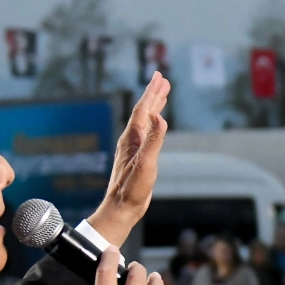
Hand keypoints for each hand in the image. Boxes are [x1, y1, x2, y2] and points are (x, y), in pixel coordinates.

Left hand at [88, 73, 169, 244]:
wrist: (121, 207)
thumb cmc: (132, 188)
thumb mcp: (147, 164)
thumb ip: (154, 140)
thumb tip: (160, 117)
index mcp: (132, 138)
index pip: (143, 109)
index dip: (151, 92)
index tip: (159, 77)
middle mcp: (131, 139)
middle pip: (143, 111)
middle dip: (153, 95)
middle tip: (163, 80)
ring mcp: (133, 148)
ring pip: (145, 121)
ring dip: (154, 107)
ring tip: (162, 96)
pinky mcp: (137, 157)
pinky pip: (146, 132)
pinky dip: (153, 123)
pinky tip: (155, 124)